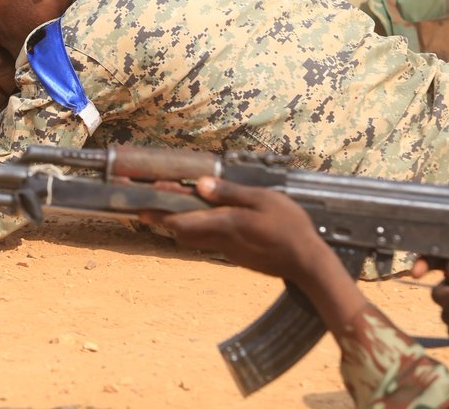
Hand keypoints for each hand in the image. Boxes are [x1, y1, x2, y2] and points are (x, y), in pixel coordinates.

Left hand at [143, 177, 331, 282]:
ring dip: (179, 224)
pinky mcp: (235, 255)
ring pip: (193, 239)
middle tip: (149, 203)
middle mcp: (220, 240)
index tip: (142, 201)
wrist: (307, 264)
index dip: (159, 210)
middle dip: (162, 218)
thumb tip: (199, 184)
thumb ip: (231, 193)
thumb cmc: (290, 228)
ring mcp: (227, 250)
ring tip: (169, 208)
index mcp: (224, 224)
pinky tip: (203, 218)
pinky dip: (198, 230)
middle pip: (180, 232)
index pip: (181, 219)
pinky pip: (208, 242)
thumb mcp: (264, 200)